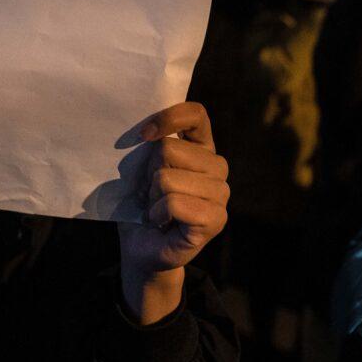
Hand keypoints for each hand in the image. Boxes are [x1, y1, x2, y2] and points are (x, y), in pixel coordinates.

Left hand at [118, 103, 229, 322]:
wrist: (141, 247)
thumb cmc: (141, 204)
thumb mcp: (140, 169)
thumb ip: (149, 146)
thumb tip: (145, 133)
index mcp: (201, 148)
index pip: (196, 114)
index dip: (168, 118)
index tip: (143, 135)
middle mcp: (217, 167)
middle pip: (169, 150)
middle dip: (149, 174)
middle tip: (152, 194)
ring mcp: (221, 194)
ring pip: (168, 179)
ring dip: (153, 198)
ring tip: (157, 210)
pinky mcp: (216, 219)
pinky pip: (175, 203)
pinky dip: (158, 214)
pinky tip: (161, 222)